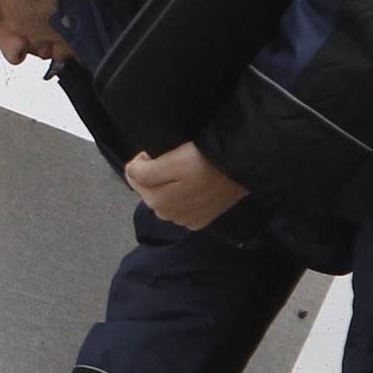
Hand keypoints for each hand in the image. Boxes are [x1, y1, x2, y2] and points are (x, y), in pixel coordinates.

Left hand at [124, 143, 248, 230]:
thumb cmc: (206, 161)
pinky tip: (193, 186)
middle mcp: (168, 216)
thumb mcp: (172, 162)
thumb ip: (144, 172)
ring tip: (184, 172)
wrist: (242, 169)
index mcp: (157, 201)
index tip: (156, 152)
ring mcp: (185, 220)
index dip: (142, 160)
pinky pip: (182, 207)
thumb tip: (130, 172)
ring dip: (166, 186)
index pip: (133, 176)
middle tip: (171, 159)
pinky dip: (182, 197)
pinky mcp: (201, 221)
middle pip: (148, 190)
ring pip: (164, 199)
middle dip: (153, 174)